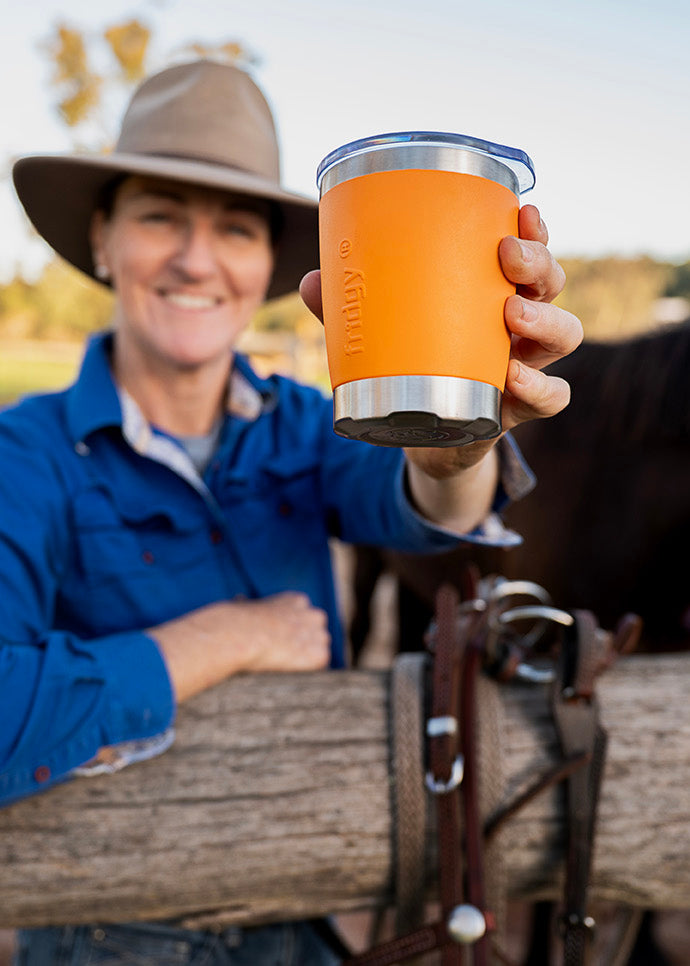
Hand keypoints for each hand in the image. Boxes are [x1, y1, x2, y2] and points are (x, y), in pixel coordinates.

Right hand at [151, 592, 330, 702]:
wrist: (240, 634)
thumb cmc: (233, 621)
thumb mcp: (240, 606)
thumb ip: (243, 608)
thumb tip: (222, 607)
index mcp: (295, 600)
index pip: (305, 614)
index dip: (293, 629)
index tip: (281, 639)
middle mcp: (311, 614)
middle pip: (316, 630)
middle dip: (304, 641)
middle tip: (283, 654)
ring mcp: (316, 635)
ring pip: (318, 648)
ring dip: (304, 657)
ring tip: (281, 664)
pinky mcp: (317, 655)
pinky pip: (316, 668)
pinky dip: (304, 674)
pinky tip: (286, 673)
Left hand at [300, 204, 582, 476]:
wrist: (424, 438)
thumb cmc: (409, 368)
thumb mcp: (379, 335)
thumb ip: (348, 309)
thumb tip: (311, 280)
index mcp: (490, 294)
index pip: (526, 253)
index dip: (532, 230)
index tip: (522, 211)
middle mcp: (519, 324)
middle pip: (551, 284)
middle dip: (539, 263)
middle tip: (506, 256)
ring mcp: (525, 365)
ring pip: (565, 334)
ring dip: (545, 319)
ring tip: (510, 313)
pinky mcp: (520, 409)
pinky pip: (553, 396)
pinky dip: (540, 386)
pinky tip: (513, 377)